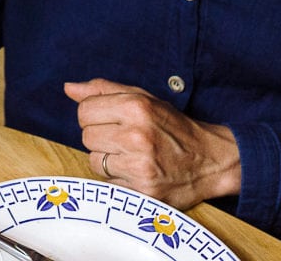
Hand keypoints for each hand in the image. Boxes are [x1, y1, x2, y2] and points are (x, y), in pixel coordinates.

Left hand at [64, 78, 240, 208]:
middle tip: (123, 138)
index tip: (108, 119)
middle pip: (86, 136)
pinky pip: (108, 183)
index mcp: (136, 107)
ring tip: (130, 155)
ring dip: (107, 159)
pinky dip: (118, 178)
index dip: (93, 115)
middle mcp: (137, 136)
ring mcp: (140, 166)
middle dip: (100, 137)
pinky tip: (136, 171)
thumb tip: (69, 88)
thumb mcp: (144, 99)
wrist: (211, 161)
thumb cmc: (173, 127)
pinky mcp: (143, 191)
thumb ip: (104, 90)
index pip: (84, 111)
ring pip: (94, 161)